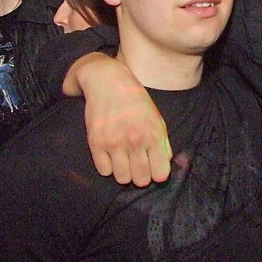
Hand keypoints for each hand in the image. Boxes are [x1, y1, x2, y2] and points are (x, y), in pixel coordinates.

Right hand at [77, 54, 171, 185]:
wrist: (108, 81)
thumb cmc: (136, 101)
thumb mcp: (156, 119)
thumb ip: (163, 143)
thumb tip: (165, 165)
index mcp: (154, 135)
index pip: (160, 174)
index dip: (157, 174)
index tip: (153, 168)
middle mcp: (135, 141)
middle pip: (141, 180)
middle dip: (141, 175)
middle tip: (137, 164)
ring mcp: (114, 143)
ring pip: (122, 179)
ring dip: (124, 172)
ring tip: (123, 159)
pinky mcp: (96, 143)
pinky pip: (104, 171)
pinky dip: (108, 166)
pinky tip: (110, 154)